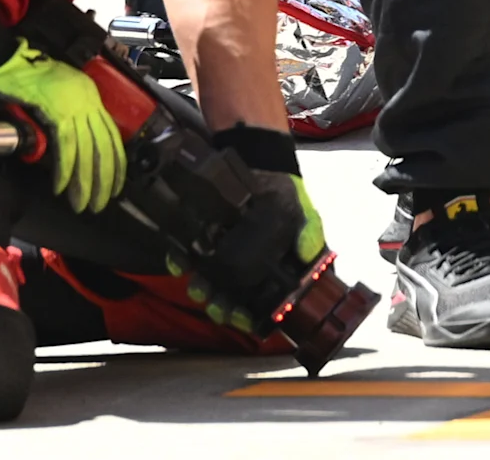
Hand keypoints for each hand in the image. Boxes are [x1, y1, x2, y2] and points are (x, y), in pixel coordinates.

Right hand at [0, 41, 126, 213]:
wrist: (3, 61)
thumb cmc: (25, 76)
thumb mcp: (56, 94)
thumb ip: (65, 118)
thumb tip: (66, 148)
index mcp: (89, 95)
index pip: (110, 135)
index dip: (114, 162)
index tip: (114, 185)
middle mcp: (87, 100)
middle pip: (103, 146)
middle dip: (103, 179)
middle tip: (100, 203)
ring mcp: (74, 105)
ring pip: (87, 150)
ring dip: (85, 181)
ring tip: (83, 203)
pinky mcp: (56, 111)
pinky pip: (66, 146)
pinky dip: (65, 169)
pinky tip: (63, 187)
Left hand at [173, 164, 328, 332]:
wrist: (262, 169)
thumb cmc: (285, 198)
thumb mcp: (304, 211)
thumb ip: (309, 230)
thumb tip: (307, 253)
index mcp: (267, 272)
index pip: (257, 304)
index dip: (250, 316)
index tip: (245, 320)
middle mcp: (241, 269)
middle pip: (229, 298)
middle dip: (221, 308)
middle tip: (218, 308)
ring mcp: (219, 256)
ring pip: (206, 283)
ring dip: (201, 290)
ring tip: (199, 290)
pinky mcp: (200, 239)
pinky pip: (186, 256)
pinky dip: (180, 261)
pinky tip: (179, 262)